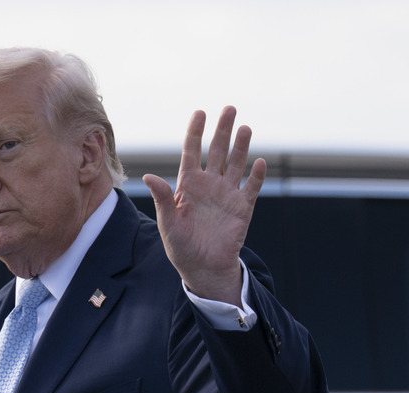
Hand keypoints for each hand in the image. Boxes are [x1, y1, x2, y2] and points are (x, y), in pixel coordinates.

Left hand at [142, 106, 265, 306]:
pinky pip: (251, 188)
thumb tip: (149, 176)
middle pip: (216, 151)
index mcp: (188, 185)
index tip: (200, 112)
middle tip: (229, 109)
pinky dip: (256, 176)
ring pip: (235, 164)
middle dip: (222, 130)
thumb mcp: (168, 223)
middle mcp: (209, 184)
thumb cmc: (180, 246)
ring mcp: (227, 194)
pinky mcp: (243, 208)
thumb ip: (162, 198)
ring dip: (241, 146)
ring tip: (245, 128)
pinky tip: (259, 162)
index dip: (195, 132)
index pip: (191, 151)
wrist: (202, 267)